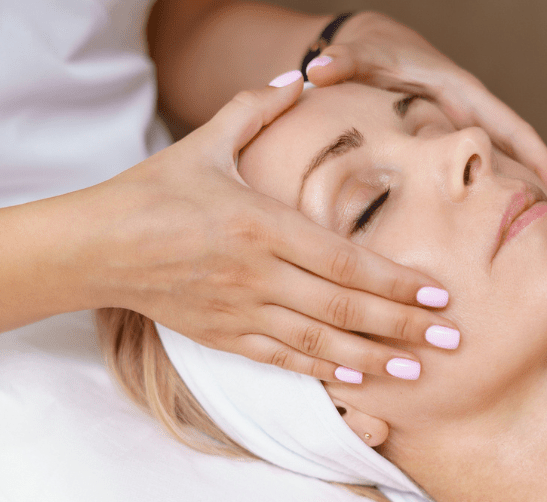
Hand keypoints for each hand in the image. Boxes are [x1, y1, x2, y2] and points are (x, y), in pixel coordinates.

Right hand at [71, 72, 456, 382]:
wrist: (95, 246)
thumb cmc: (154, 190)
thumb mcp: (206, 143)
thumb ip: (256, 108)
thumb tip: (302, 76)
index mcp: (261, 225)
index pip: (345, 260)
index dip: (395, 282)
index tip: (436, 294)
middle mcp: (257, 274)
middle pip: (344, 308)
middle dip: (403, 327)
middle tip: (451, 341)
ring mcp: (240, 311)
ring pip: (319, 343)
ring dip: (374, 359)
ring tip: (417, 372)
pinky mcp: (223, 337)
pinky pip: (283, 360)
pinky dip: (323, 372)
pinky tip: (358, 378)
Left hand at [304, 11, 546, 231]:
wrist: (375, 52)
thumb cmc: (372, 57)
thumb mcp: (360, 60)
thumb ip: (343, 67)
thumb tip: (319, 71)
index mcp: (463, 96)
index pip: (512, 133)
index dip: (541, 164)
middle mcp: (477, 116)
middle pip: (526, 156)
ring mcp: (473, 134)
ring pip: (515, 171)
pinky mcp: (464, 149)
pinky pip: (495, 178)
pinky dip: (517, 200)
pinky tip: (532, 233)